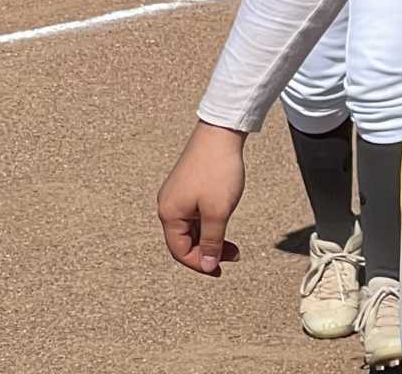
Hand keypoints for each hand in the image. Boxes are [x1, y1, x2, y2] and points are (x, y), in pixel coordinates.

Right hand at [157, 122, 246, 275]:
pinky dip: (209, 223)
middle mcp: (168, 206)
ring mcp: (176, 195)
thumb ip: (211, 241)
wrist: (221, 133)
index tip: (221, 269)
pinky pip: (194, 214)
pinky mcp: (187, 186)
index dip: (200, 264)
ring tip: (232, 242)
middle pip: (184, 241)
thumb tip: (206, 265)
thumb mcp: (218, 212)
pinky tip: (224, 221)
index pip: (180, 251)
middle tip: (233, 255)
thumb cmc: (218, 171)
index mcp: (169, 215)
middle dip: (208, 251)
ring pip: (191, 228)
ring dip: (210, 237)